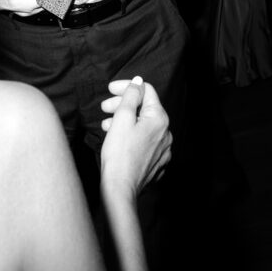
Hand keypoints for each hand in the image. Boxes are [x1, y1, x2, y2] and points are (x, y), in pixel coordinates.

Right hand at [100, 77, 171, 195]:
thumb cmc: (119, 153)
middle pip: (144, 108)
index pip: (146, 91)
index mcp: (160, 119)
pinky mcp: (156, 162)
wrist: (120, 189)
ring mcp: (163, 150)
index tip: (109, 90)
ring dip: (124, 120)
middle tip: (104, 108)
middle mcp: (166, 133)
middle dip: (123, 104)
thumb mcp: (122, 118)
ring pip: (143, 125)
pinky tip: (117, 138)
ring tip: (106, 125)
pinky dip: (131, 135)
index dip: (126, 87)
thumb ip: (131, 95)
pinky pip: (144, 141)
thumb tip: (138, 82)